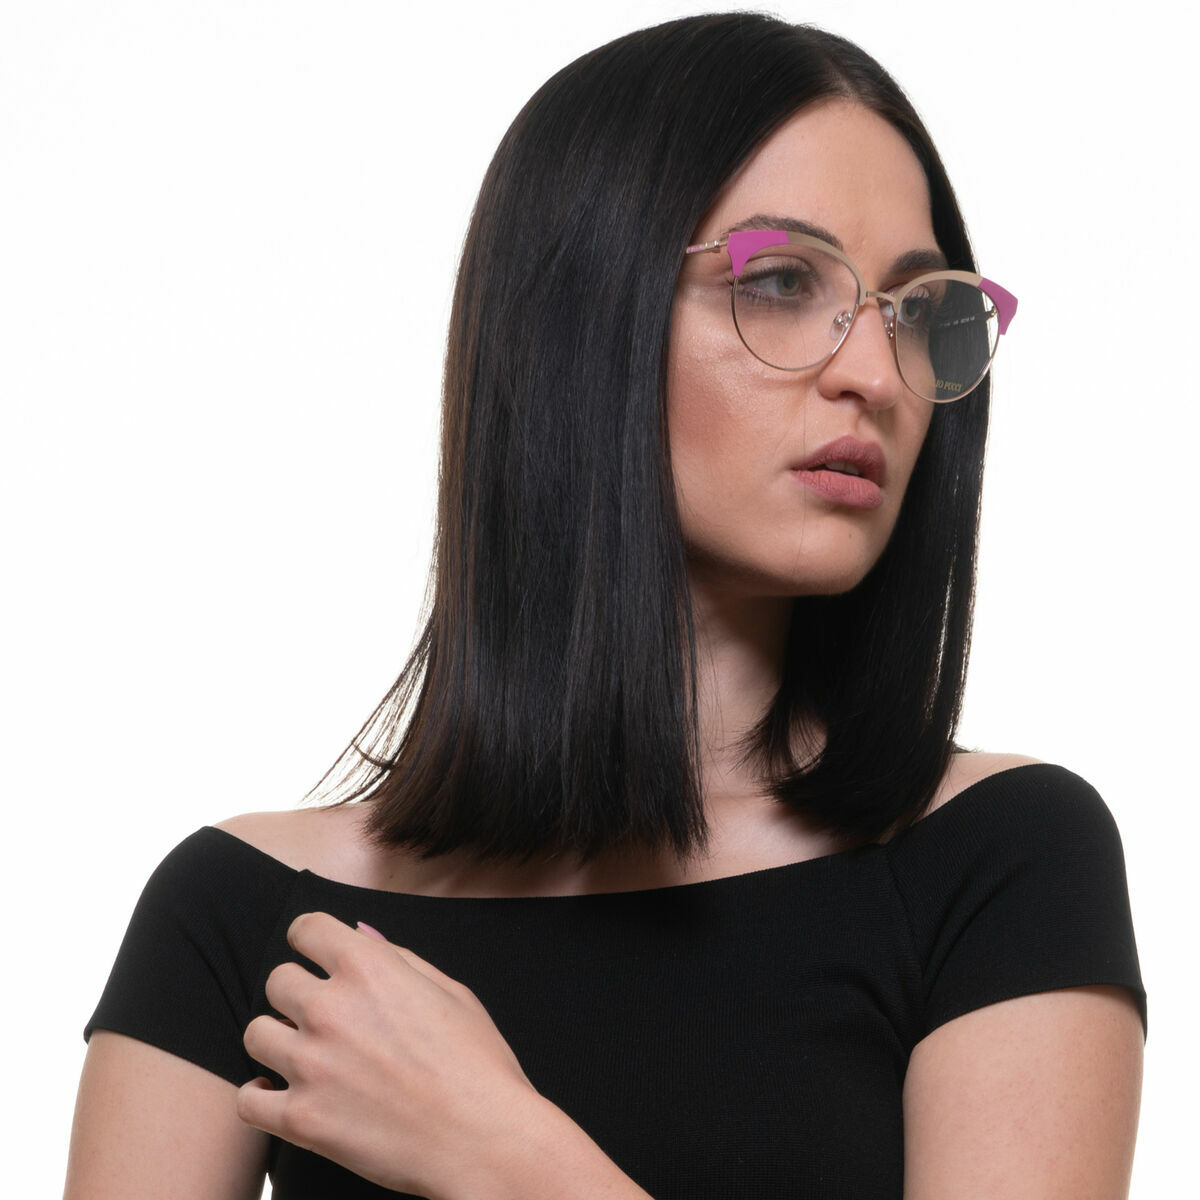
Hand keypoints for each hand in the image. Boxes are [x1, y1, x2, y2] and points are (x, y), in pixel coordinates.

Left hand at [237, 912, 542, 1197]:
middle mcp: (332, 1007)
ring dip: (278, 1041)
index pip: (306, 929)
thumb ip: (398, 957)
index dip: (310, 940)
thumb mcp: (451, 991)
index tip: (315, 957)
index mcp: (370, 966)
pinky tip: (281, 1094)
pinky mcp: (301, 1118)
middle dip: (297, 994)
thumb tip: (359, 932)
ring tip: (305, 1057)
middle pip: (277, 980)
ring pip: (257, 1033)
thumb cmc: (477, 1064)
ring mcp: (312, 1062)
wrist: (483, 1139)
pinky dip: (260, 1097)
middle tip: (323, 1017)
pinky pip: (248, 1099)